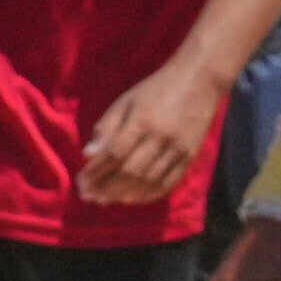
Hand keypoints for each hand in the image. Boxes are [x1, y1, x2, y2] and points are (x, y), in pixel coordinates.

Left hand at [74, 56, 232, 215]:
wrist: (199, 80)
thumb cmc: (155, 90)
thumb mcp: (125, 102)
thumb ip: (106, 128)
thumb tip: (87, 156)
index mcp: (142, 120)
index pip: (114, 154)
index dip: (96, 171)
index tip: (82, 181)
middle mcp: (161, 137)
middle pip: (130, 172)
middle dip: (106, 187)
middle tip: (90, 195)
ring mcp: (178, 148)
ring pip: (148, 181)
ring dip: (124, 194)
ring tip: (105, 200)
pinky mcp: (190, 156)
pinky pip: (169, 183)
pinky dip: (148, 195)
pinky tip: (131, 199)